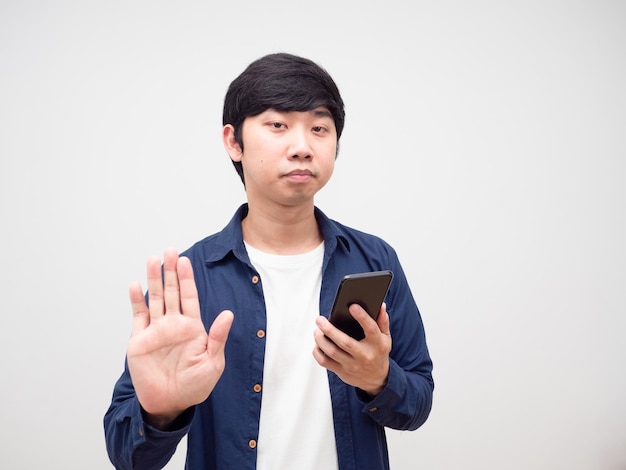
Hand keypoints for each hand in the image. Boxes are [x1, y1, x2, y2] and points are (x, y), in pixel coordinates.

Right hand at [127, 248, 233, 428]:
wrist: (170, 403)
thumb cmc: (195, 386)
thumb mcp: (212, 362)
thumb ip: (217, 337)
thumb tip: (228, 314)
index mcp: (192, 327)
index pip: (190, 297)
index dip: (187, 279)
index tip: (185, 261)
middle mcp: (173, 324)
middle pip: (172, 292)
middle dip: (170, 271)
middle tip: (169, 250)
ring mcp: (156, 331)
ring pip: (155, 299)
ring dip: (154, 280)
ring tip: (152, 260)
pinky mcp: (140, 341)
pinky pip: (138, 316)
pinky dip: (136, 301)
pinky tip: (135, 285)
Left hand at [312, 303, 390, 395]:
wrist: (377, 379)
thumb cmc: (379, 353)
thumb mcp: (385, 337)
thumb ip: (382, 321)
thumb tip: (381, 306)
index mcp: (377, 344)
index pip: (371, 328)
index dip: (362, 317)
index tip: (352, 306)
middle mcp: (364, 355)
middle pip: (344, 342)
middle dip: (329, 330)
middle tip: (319, 320)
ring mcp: (352, 365)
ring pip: (332, 352)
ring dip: (321, 340)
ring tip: (317, 331)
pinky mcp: (342, 372)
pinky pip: (325, 362)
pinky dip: (317, 352)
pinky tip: (317, 344)